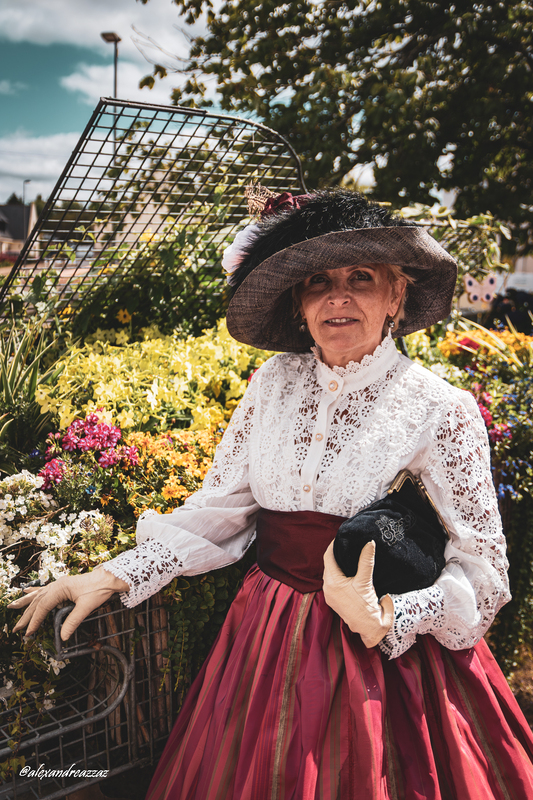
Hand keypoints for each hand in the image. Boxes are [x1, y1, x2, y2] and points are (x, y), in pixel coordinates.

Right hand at [7, 569, 129, 640]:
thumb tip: (63, 637)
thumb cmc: (98, 590)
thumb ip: (73, 621)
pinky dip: (33, 592)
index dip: (35, 620)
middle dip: (26, 615)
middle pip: (37, 601)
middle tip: (16, 629)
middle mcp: (57, 585)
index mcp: (60, 588)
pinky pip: (43, 590)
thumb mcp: (86, 607)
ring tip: (11, 607)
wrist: (108, 579)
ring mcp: (59, 584)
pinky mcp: (62, 585)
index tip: (28, 632)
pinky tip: (26, 592)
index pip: (43, 607)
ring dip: (25, 603)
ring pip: (38, 595)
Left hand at [323, 540, 393, 647]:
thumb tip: (369, 543)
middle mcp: (328, 589)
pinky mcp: (335, 600)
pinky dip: (339, 574)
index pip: (328, 557)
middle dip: (336, 554)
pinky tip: (349, 570)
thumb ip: (366, 561)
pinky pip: (334, 582)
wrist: (370, 629)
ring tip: (348, 555)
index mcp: (332, 582)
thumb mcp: (366, 581)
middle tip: (347, 544)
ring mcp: (330, 596)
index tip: (340, 537)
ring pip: (331, 574)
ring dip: (338, 565)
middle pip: (329, 565)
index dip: (333, 545)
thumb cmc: (367, 607)